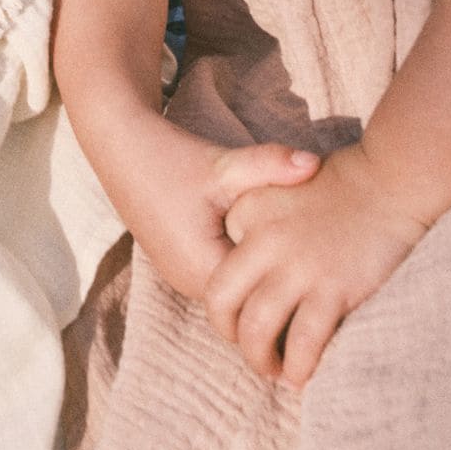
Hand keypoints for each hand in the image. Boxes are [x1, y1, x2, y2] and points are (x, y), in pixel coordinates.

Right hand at [115, 120, 319, 303]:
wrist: (119, 142)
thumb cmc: (169, 157)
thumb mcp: (223, 164)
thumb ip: (270, 165)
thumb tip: (316, 164)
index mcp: (203, 270)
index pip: (261, 305)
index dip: (296, 295)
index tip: (332, 279)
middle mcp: (191, 283)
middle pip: (249, 307)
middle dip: (283, 295)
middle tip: (327, 282)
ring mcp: (183, 275)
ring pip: (236, 296)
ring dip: (263, 283)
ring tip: (306, 269)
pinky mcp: (182, 260)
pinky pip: (223, 279)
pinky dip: (246, 271)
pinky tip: (270, 252)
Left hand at [206, 141, 428, 385]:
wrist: (391, 183)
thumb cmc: (342, 189)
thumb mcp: (283, 190)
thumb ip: (259, 225)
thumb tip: (255, 274)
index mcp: (247, 212)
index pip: (219, 268)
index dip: (229, 300)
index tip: (245, 314)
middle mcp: (263, 239)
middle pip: (221, 302)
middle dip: (230, 336)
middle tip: (252, 351)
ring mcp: (297, 266)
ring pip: (256, 330)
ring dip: (261, 359)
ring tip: (276, 370)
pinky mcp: (332, 289)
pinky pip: (302, 343)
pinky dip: (297, 367)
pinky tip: (302, 376)